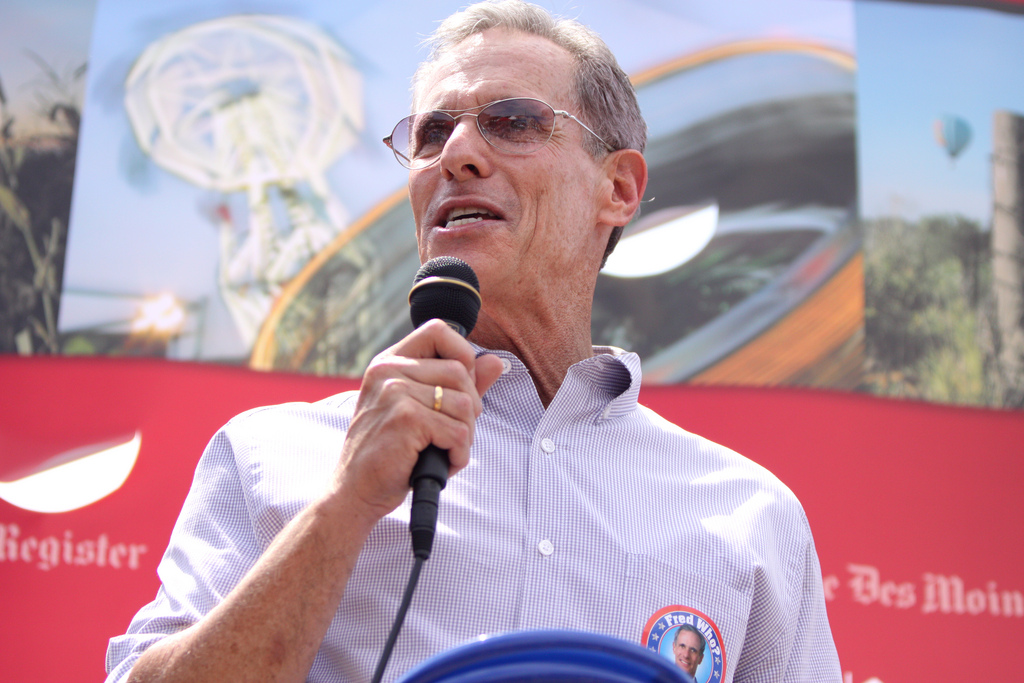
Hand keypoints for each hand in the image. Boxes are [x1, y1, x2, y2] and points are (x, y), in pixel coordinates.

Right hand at [331, 319, 504, 521]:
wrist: (355, 490)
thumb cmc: (391, 451)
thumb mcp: (423, 410)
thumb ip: (460, 385)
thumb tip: (496, 362)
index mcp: (390, 361)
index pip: (439, 331)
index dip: (462, 356)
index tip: (460, 389)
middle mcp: (389, 370)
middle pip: (460, 371)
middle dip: (469, 409)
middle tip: (452, 434)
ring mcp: (395, 392)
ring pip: (464, 404)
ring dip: (465, 436)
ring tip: (444, 450)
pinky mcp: (405, 418)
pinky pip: (458, 432)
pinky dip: (459, 454)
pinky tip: (443, 462)